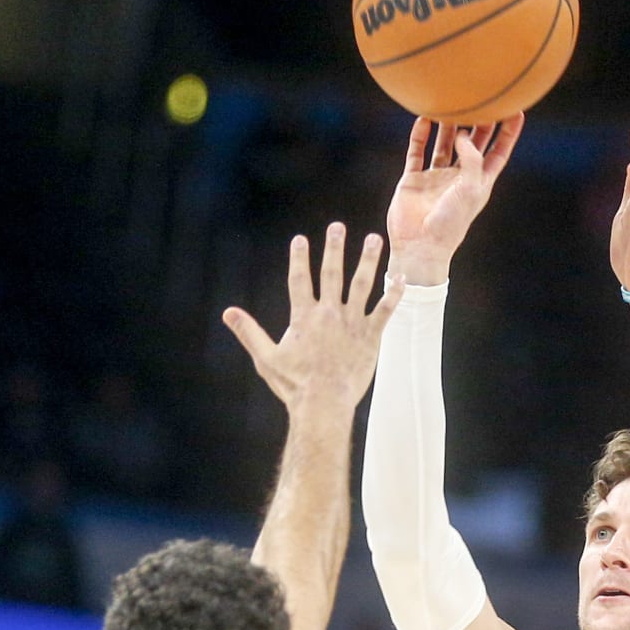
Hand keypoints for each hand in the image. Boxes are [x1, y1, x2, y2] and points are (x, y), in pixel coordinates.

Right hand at [223, 224, 403, 410]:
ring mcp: (352, 323)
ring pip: (362, 284)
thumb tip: (228, 313)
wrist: (324, 403)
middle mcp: (329, 313)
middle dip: (334, 248)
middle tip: (337, 227)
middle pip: (332, 273)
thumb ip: (249, 332)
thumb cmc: (293, 384)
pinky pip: (385, 310)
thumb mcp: (265, 358)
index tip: (300, 239)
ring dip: (368, 260)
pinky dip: (394, 294)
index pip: (299, 280)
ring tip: (374, 238)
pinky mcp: (371, 336)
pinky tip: (401, 277)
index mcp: (303, 317)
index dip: (299, 258)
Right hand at [385, 113, 522, 284]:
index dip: (508, 132)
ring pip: (443, 143)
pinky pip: (416, 152)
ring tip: (448, 101)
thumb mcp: (470, 190)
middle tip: (480, 97)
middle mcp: (458, 176)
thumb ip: (471, 160)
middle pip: (472, 142)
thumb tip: (463, 134)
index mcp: (479, 181)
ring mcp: (436, 177)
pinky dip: (419, 136)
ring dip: (446, 125)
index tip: (515, 109)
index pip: (498, 152)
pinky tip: (422, 119)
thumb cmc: (451, 224)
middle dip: (477, 121)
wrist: (420, 246)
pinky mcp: (414, 179)